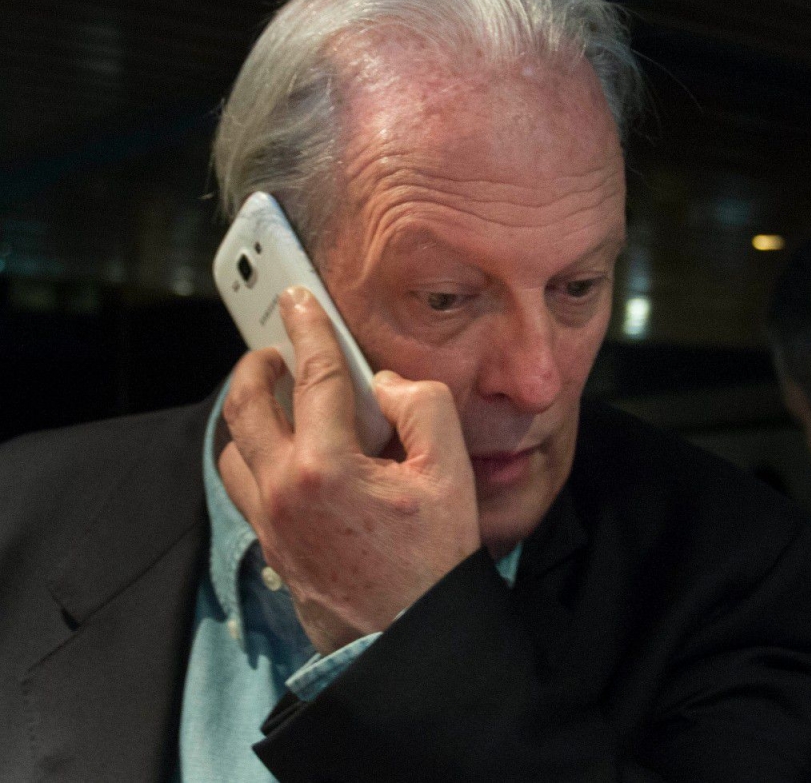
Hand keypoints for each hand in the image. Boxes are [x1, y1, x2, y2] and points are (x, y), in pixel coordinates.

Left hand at [219, 286, 480, 653]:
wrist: (410, 639)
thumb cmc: (434, 560)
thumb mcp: (451, 472)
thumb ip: (423, 407)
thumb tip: (384, 387)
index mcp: (327, 466)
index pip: (314, 377)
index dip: (309, 328)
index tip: (299, 299)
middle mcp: (284, 492)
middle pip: (244, 407)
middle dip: (254, 367)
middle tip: (276, 351)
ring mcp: (272, 523)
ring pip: (231, 451)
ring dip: (246, 417)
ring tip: (277, 403)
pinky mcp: (272, 548)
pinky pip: (243, 488)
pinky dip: (253, 458)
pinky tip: (285, 455)